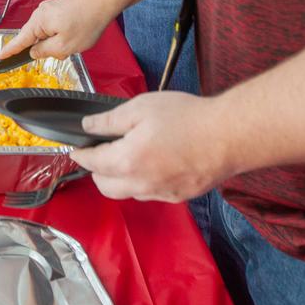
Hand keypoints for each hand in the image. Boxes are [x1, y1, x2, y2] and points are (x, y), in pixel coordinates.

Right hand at [0, 0, 109, 60]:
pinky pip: (55, 24)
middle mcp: (41, 12)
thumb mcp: (64, 46)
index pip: (19, 41)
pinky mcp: (60, 6)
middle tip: (66, 50)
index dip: (9, 51)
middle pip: (36, 37)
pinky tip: (78, 32)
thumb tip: (34, 52)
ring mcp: (51, 8)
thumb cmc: (86, 21)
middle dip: (48, 48)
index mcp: (38, 22)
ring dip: (59, 40)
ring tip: (77, 39)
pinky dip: (64, 33)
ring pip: (48, 32)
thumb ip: (45, 51)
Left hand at [73, 92, 230, 201]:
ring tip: (127, 154)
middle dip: (97, 170)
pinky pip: (150, 193)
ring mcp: (161, 194)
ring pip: (128, 193)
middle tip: (100, 150)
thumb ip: (109, 120)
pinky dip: (142, 182)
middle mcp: (141, 185)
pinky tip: (153, 163)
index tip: (75, 149)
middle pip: (105, 186)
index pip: (92, 163)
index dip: (80, 154)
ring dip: (120, 178)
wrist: (229, 135)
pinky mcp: (178, 196)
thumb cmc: (187, 117)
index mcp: (127, 161)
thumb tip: (88, 127)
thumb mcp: (141, 108)